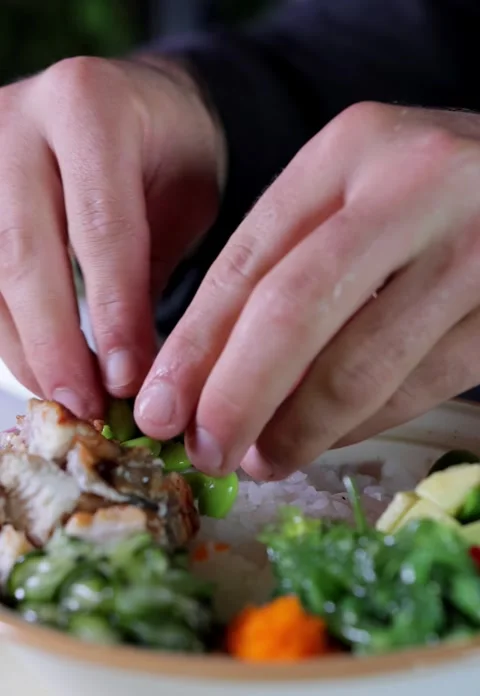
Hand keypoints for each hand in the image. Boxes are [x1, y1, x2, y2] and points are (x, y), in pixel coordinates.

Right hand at [0, 55, 224, 416]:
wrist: (137, 110)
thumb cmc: (169, 160)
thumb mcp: (183, 204)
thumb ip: (150, 276)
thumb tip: (134, 381)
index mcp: (88, 106)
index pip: (99, 227)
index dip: (113, 313)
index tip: (129, 381)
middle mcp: (18, 120)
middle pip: (24, 252)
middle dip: (57, 344)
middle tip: (89, 406)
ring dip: (26, 347)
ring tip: (68, 398)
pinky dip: (9, 330)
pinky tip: (40, 369)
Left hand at [135, 102, 479, 478]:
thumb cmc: (427, 193)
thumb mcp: (352, 193)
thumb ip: (287, 264)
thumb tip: (208, 381)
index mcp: (350, 148)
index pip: (249, 261)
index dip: (195, 348)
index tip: (160, 408)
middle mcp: (413, 187)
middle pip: (294, 312)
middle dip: (235, 397)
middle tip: (205, 451)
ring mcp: (473, 247)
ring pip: (359, 366)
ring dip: (299, 430)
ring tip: (262, 459)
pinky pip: (417, 388)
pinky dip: (360, 427)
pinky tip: (326, 439)